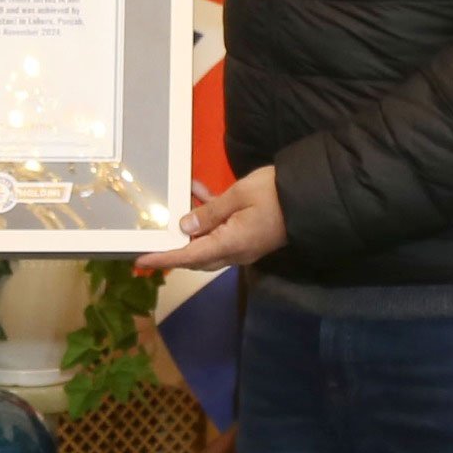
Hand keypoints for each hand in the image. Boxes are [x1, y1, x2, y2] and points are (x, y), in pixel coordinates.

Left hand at [136, 165, 286, 274]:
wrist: (311, 196)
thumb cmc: (274, 193)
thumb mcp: (238, 195)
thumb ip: (210, 212)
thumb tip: (185, 226)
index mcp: (230, 244)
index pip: (188, 255)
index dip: (163, 257)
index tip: (141, 260)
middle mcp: (235, 251)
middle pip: (196, 256)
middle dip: (174, 249)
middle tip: (153, 240)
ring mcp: (244, 245)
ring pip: (208, 243)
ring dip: (191, 228)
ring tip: (177, 205)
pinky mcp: (250, 235)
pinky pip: (223, 230)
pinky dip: (209, 217)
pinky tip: (200, 193)